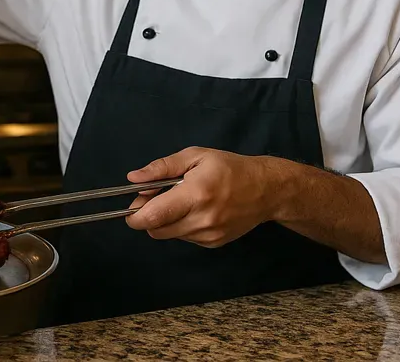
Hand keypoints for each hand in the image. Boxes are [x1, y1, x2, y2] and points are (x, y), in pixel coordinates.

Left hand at [123, 147, 279, 247]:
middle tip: (156, 197)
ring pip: (169, 235)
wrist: (266, 190)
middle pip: (156, 230)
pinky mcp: (213, 243)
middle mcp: (202, 219)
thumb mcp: (195, 156)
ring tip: (182, 200)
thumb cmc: (230, 168)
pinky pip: (184, 238)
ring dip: (166, 221)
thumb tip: (134, 179)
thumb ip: (162, 168)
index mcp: (195, 194)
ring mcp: (208, 235)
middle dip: (148, 217)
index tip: (133, 206)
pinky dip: (181, 226)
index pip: (153, 217)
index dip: (135, 215)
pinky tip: (196, 210)